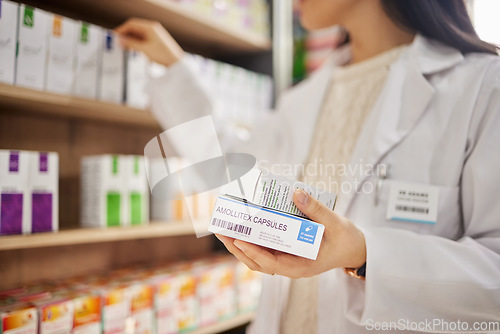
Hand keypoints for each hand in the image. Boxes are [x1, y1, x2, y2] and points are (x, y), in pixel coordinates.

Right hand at [115, 18, 183, 66]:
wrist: (176, 63)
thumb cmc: (164, 55)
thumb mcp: (144, 49)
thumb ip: (131, 44)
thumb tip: (121, 41)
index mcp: (150, 27)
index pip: (132, 24)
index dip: (122, 29)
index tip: (115, 36)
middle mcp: (153, 29)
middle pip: (135, 29)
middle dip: (126, 36)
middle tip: (118, 43)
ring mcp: (155, 36)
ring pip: (139, 36)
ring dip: (131, 41)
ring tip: (125, 48)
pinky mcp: (156, 43)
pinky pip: (143, 41)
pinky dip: (137, 45)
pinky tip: (134, 50)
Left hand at [216, 189, 366, 277]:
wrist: (354, 248)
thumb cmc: (345, 239)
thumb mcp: (335, 223)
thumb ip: (316, 210)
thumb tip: (296, 192)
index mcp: (301, 266)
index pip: (271, 263)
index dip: (253, 252)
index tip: (239, 239)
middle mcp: (289, 266)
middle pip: (257, 261)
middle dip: (237, 247)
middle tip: (221, 229)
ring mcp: (286, 259)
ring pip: (257, 256)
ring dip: (239, 244)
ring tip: (224, 228)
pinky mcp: (285, 251)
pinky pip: (264, 248)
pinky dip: (251, 239)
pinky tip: (241, 225)